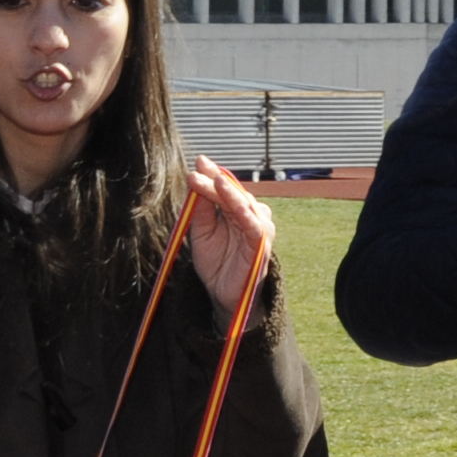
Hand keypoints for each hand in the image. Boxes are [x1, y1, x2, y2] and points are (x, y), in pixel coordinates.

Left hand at [183, 156, 275, 329]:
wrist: (222, 294)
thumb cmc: (214, 262)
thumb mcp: (200, 233)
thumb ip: (200, 211)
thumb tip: (195, 184)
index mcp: (234, 211)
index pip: (223, 188)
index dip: (211, 175)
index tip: (198, 162)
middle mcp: (249, 215)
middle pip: (232, 192)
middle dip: (216, 178)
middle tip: (201, 166)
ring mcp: (257, 228)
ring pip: (245, 204)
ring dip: (230, 192)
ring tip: (216, 180)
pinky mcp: (261, 244)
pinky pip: (254, 225)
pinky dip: (244, 212)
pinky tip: (232, 200)